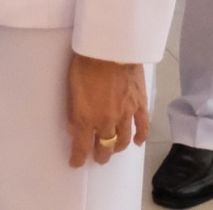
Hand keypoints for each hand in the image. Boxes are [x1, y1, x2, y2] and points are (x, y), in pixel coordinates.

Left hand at [66, 53, 147, 167]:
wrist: (111, 48)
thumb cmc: (84, 63)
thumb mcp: (70, 87)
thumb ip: (72, 110)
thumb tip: (73, 127)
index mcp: (85, 118)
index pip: (81, 146)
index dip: (78, 157)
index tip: (75, 163)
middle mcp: (106, 121)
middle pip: (104, 146)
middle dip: (100, 155)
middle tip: (97, 158)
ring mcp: (125, 114)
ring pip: (123, 140)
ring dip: (117, 148)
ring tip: (113, 150)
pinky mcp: (140, 105)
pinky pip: (142, 126)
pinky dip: (140, 136)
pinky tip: (137, 142)